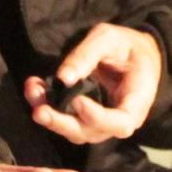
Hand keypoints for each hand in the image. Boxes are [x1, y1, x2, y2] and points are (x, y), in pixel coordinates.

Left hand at [24, 23, 161, 145]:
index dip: (98, 118)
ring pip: (77, 133)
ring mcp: (104, 122)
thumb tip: (62, 78)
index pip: (122, 122)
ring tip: (33, 92)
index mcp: (138, 98)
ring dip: (52, 118)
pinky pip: (69, 123)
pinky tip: (35, 91)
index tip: (77, 100)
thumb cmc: (126, 44)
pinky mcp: (88, 119)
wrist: (135, 53)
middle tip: (39, 110)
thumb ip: (87, 55)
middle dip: (63, 124)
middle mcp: (122, 118)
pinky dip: (50, 110)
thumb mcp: (108, 38)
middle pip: (93, 133)